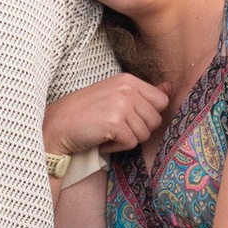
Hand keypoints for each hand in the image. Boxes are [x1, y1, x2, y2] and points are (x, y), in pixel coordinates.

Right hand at [45, 71, 168, 156]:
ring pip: (144, 134)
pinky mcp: (115, 122)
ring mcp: (121, 104)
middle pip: (155, 120)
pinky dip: (116, 147)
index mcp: (129, 80)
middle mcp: (127, 89)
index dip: (147, 116)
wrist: (58, 125)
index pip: (161, 102)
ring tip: (107, 132)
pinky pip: (131, 143)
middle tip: (115, 127)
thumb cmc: (85, 112)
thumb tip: (169, 88)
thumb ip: (143, 93)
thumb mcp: (115, 95)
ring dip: (126, 140)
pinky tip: (102, 140)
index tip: (128, 118)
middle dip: (137, 130)